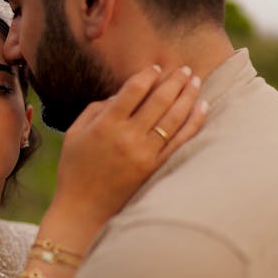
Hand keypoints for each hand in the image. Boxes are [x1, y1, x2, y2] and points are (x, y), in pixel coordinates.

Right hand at [46, 65, 205, 245]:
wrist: (83, 209)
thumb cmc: (75, 169)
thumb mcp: (75, 133)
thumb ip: (97, 108)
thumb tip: (123, 93)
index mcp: (106, 125)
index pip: (134, 90)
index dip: (148, 75)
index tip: (156, 68)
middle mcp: (127, 137)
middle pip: (159, 101)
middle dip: (174, 81)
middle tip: (185, 69)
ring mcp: (144, 154)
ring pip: (173, 118)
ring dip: (187, 96)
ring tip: (196, 82)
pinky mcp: (155, 169)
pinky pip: (180, 141)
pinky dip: (193, 122)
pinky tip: (202, 108)